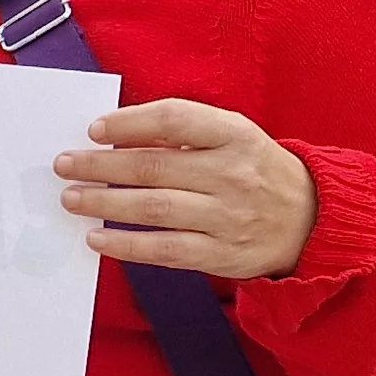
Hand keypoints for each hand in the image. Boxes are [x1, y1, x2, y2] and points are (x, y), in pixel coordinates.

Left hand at [56, 99, 317, 280]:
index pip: (175, 120)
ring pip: (154, 209)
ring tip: (71, 198)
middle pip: (154, 167)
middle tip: (64, 165)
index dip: (130, 122)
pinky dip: (127, 245)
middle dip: (100, 166)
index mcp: (235, 135)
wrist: (311, 219)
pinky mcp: (222, 255)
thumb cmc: (255, 169)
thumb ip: (185, 131)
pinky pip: (165, 250)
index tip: (94, 129)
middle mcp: (232, 175)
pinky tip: (97, 238)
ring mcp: (227, 217)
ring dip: (104, 203)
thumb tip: (114, 134)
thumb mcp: (234, 136)